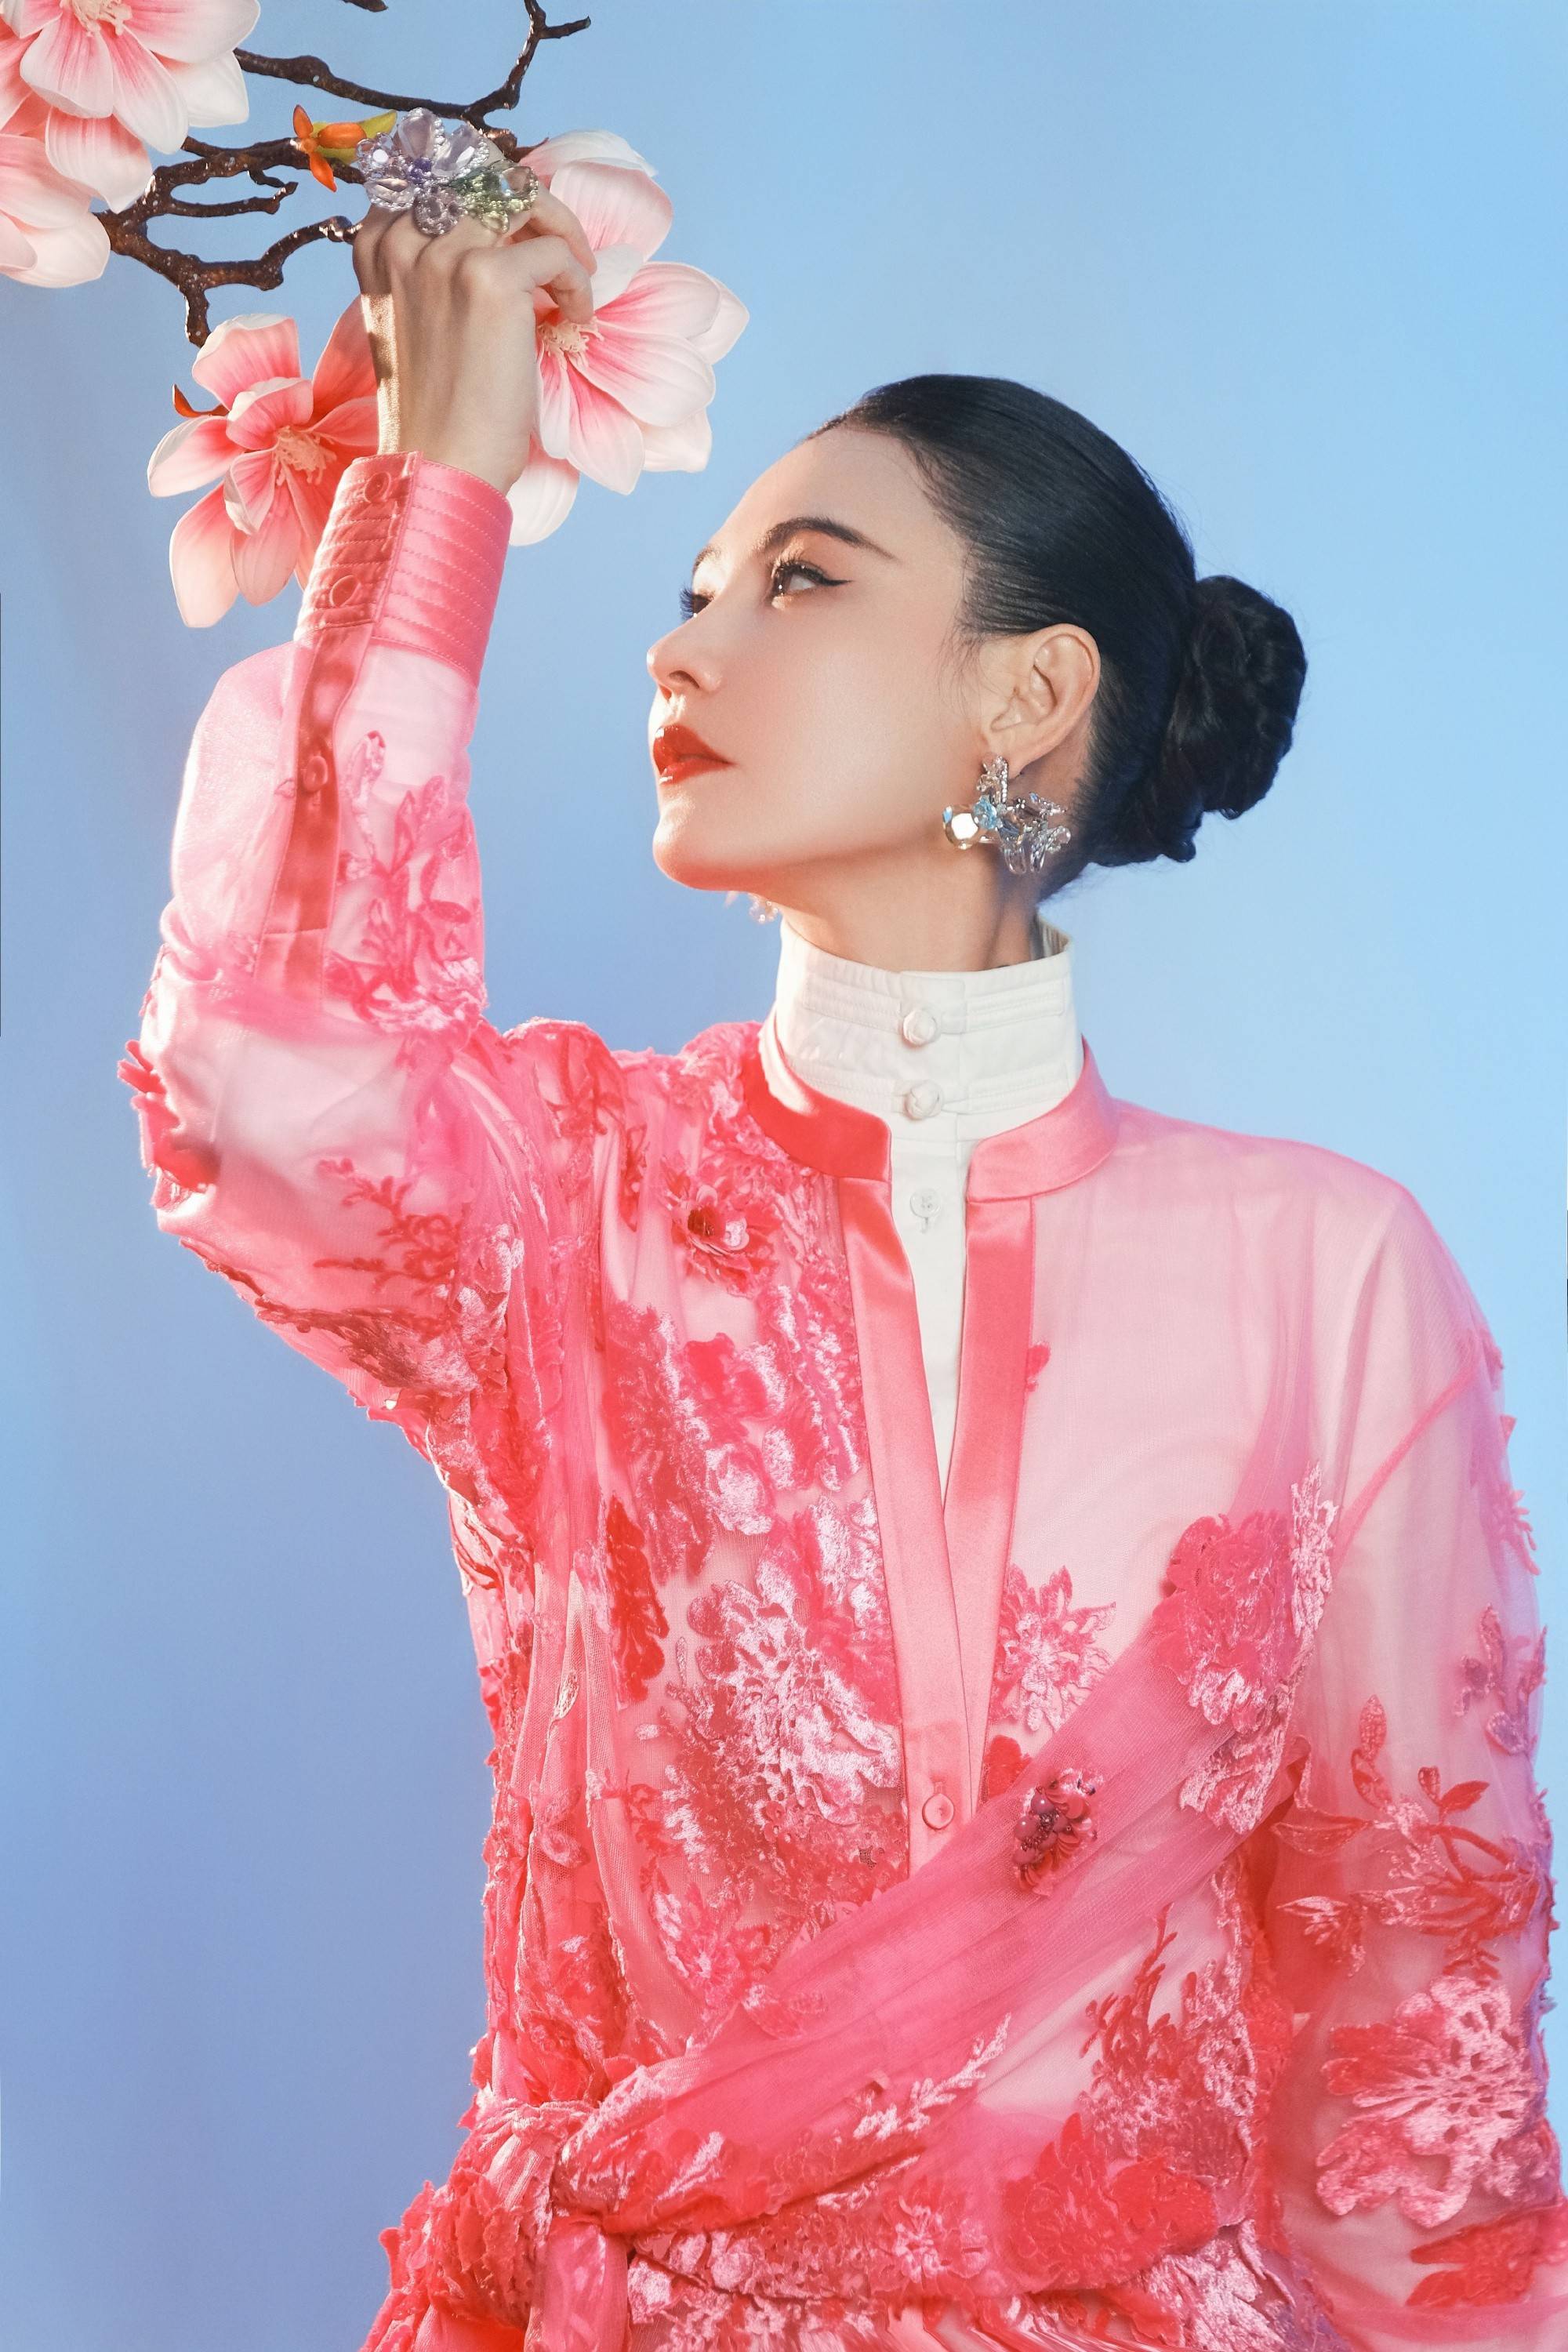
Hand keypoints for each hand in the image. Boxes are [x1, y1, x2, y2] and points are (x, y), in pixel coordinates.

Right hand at [351, 166, 597, 498]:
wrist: (438, 464)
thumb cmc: (433, 410)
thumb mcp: (412, 321)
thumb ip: (430, 270)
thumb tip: (497, 237)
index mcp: (376, 246)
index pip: (434, 173)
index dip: (486, 193)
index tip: (517, 233)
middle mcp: (404, 240)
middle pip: (481, 173)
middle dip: (529, 205)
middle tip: (557, 250)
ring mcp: (444, 255)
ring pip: (521, 196)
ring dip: (560, 234)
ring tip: (573, 283)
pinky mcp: (490, 280)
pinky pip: (554, 251)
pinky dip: (577, 282)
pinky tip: (575, 320)